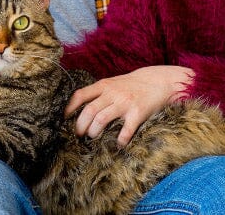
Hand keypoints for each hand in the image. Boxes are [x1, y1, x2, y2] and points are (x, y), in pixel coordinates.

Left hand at [65, 65, 192, 146]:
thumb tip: (80, 107)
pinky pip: (126, 130)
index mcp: (104, 85)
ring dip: (94, 131)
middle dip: (80, 125)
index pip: (81, 95)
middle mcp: (113, 93)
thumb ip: (99, 92)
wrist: (159, 81)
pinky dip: (120, 140)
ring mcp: (125, 103)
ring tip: (93, 137)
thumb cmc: (132, 85)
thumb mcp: (113, 82)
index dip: (70, 108)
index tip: (65, 119)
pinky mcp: (137, 113)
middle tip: (79, 135)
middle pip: (89, 111)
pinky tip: (118, 144)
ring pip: (102, 119)